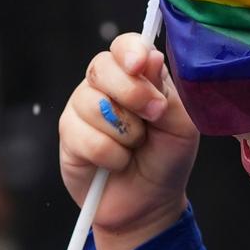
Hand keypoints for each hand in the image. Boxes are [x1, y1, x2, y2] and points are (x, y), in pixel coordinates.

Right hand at [58, 31, 199, 249]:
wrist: (150, 203)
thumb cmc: (167, 159)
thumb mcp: (181, 125)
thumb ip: (166, 92)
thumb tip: (150, 57)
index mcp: (137, 75)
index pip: (125, 46)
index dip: (130, 51)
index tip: (141, 65)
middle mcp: (106, 85)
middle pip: (103, 67)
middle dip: (133, 94)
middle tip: (154, 117)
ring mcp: (83, 107)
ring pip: (94, 104)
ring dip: (126, 134)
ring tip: (135, 148)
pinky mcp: (68, 135)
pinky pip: (87, 137)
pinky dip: (111, 156)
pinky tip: (117, 163)